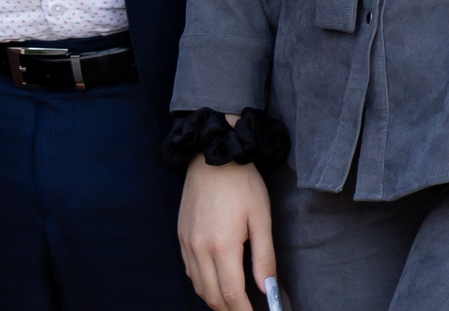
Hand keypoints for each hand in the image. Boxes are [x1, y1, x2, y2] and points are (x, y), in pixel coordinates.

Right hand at [178, 155, 274, 310]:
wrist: (211, 154)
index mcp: (222, 245)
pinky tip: (217, 282)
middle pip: (213, 296)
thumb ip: (264, 257)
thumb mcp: (261, 218)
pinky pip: (190, 271)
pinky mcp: (181, 236)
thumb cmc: (241, 183)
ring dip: (216, 300)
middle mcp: (199, 248)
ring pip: (199, 287)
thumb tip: (267, 289)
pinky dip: (203, 284)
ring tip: (235, 302)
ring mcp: (187, 243)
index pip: (232, 294)